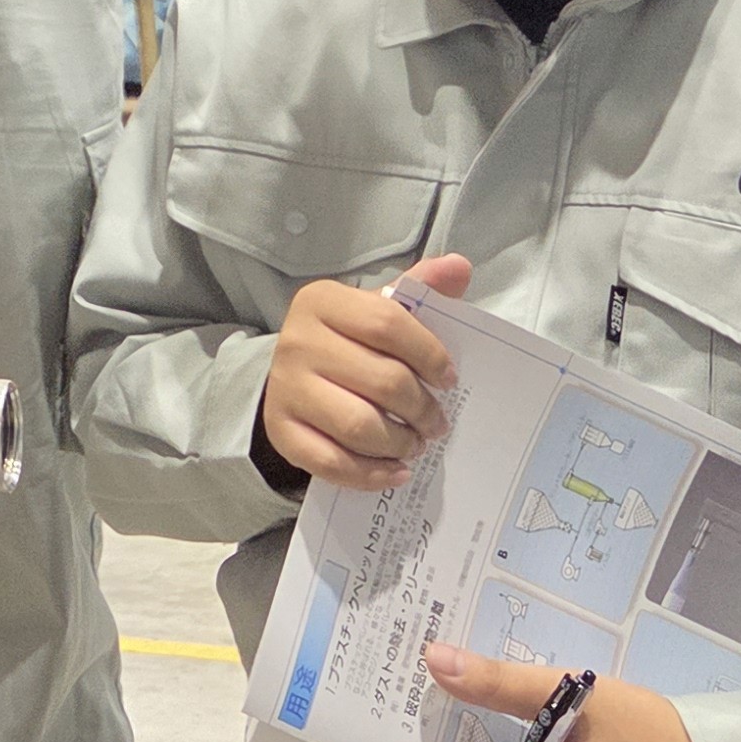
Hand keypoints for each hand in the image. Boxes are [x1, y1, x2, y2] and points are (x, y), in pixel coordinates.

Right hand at [262, 252, 471, 488]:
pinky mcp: (281, 431)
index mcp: (322, 301)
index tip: (449, 379)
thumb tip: (459, 267)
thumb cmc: (348, 341)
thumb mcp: (376, 309)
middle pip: (382, 380)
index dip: (429, 354)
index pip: (388, 324)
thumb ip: (418, 288)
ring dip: (401, 442)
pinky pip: (332, 462)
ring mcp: (286, 388)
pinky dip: (371, 474)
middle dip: (422, 408)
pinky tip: (395, 471)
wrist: (291, 376)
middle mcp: (297, 341)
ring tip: (416, 444)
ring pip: (359, 426)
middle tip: (437, 422)